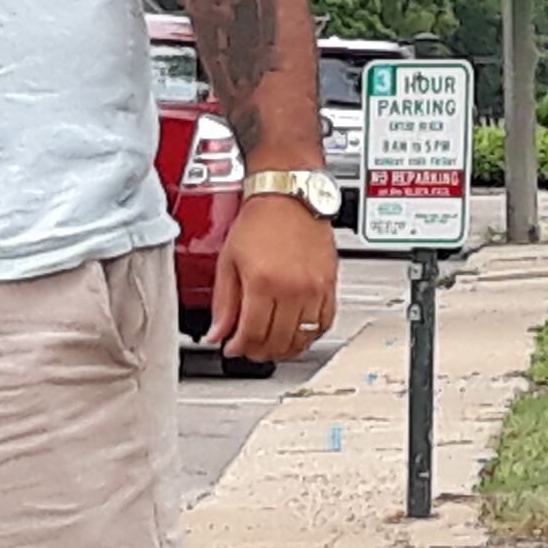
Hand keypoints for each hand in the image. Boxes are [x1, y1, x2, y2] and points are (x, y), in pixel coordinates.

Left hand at [208, 198, 338, 364]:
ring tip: (271, 345)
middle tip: (249, 349)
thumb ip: (223, 302)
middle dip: (259, 351)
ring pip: (301, 337)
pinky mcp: (330, 285)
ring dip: (284, 348)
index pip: (251, 333)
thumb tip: (217, 333)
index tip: (232, 347)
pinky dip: (310, 336)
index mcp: (262, 282)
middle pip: (276, 340)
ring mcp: (314, 289)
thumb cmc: (260, 220)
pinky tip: (297, 334)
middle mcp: (292, 289)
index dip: (239, 347)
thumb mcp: (228, 261)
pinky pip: (323, 323)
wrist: (289, 196)